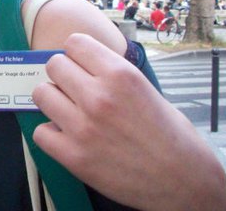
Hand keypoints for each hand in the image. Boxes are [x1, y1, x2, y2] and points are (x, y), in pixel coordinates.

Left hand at [31, 33, 225, 210]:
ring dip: (54, 101)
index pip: (74, 42)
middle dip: (64, 75)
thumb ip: (112, 74)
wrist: (185, 182)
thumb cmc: (171, 136)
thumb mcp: (146, 89)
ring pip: (41, 94)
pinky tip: (69, 137)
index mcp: (121, 75)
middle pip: (54, 65)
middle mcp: (99, 97)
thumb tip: (82, 63)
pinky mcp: (73, 156)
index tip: (81, 64)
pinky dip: (51, 134)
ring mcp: (83, 127)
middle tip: (76, 90)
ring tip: (70, 112)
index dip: (76, 54)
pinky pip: (40, 132)